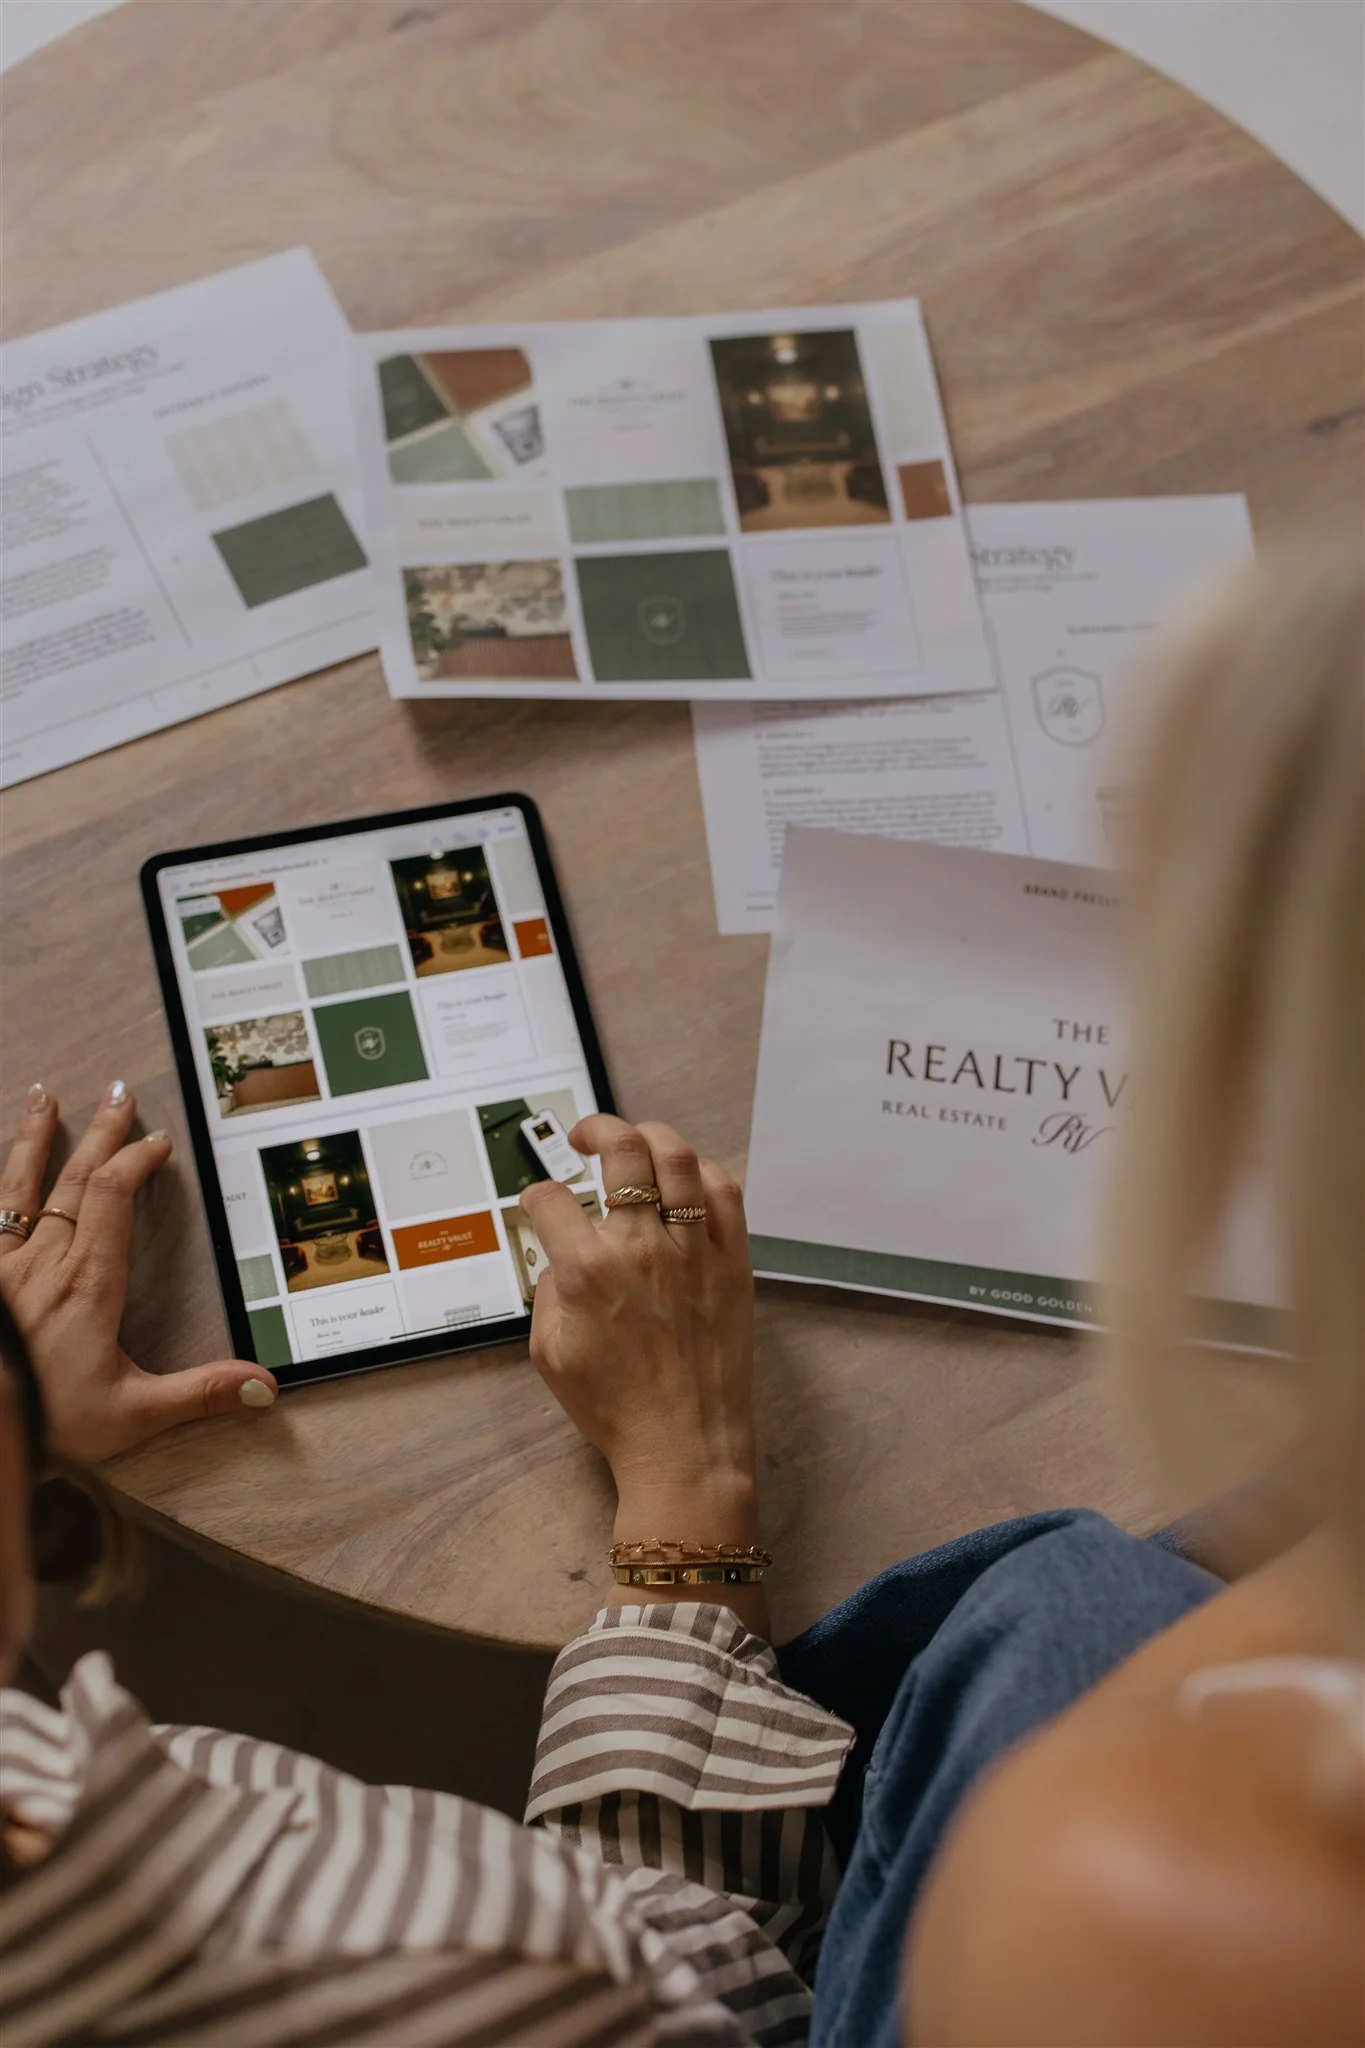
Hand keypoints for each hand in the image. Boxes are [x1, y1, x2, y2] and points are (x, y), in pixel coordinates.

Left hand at [0, 1083, 276, 1463]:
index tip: (157, 1142)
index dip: (135, 1161)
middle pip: (74, 1180)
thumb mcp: (130, 1416)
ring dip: (35, 1140)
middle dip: (101, 1134)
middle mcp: (41, 1265)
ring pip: (19, 1188)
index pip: (112, 1197)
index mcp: (87, 1285)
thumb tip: (263, 1385)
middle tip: (119, 1094)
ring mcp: (1, 1270)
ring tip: (43, 1098)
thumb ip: (196, 1393)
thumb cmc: (46, 1424)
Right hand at [524, 1116, 757, 1550]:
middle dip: (596, 1129)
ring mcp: (693, 1250)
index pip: (550, 1199)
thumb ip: (548, 1291)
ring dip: (651, 1136)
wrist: (683, 1444)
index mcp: (588, 1272)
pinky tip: (686, 1178)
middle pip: (622, 1151)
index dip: (536, 1195)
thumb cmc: (617, 1408)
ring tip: (637, 1142)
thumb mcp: (549, 1353)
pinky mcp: (732, 1261)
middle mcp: (642, 1249)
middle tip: (586, 1136)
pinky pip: (725, 1192)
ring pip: (677, 1157)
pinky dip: (703, 1172)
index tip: (540, 1204)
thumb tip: (561, 1254)